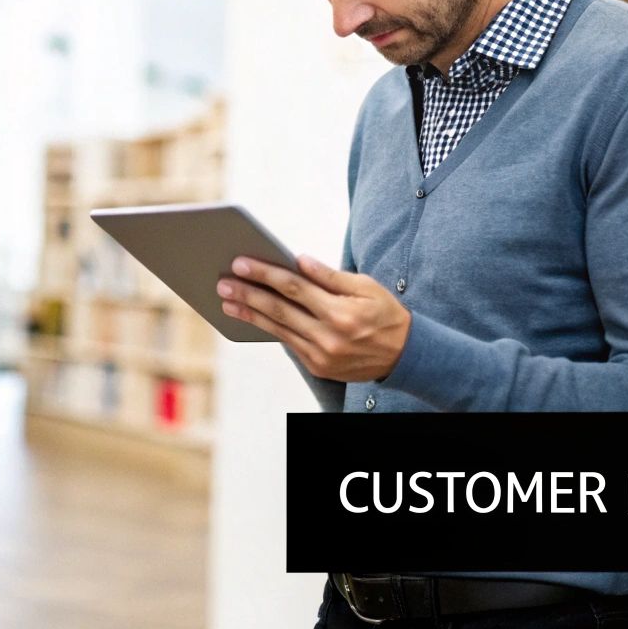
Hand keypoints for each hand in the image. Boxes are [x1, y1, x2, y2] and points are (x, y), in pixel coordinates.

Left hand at [218, 255, 409, 381]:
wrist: (405, 355)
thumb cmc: (385, 313)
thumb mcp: (366, 287)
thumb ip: (330, 276)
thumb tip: (298, 261)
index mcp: (341, 312)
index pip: (294, 288)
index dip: (265, 274)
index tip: (241, 263)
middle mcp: (329, 337)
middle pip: (279, 309)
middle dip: (247, 294)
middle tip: (222, 282)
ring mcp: (322, 356)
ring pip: (278, 329)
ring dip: (249, 314)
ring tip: (227, 301)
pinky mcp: (318, 367)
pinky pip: (288, 343)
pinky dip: (268, 329)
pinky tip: (252, 317)